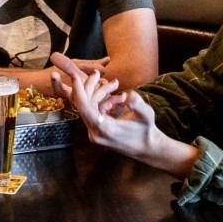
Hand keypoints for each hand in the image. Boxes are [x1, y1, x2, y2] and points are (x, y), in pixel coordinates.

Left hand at [49, 54, 197, 177]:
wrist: (147, 148)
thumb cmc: (147, 131)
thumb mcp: (147, 115)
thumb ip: (138, 105)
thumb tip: (130, 95)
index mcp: (105, 129)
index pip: (84, 108)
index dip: (79, 90)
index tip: (75, 76)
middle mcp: (95, 133)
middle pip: (84, 105)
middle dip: (90, 87)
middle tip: (98, 73)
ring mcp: (95, 133)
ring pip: (89, 107)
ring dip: (100, 93)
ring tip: (116, 85)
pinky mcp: (97, 131)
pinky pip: (94, 112)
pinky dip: (103, 102)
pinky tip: (118, 99)